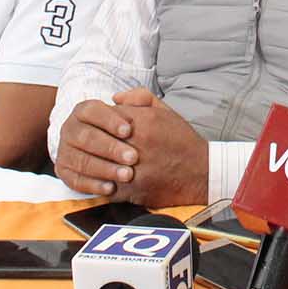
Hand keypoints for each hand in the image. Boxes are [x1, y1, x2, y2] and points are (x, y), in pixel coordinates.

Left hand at [52, 89, 207, 206]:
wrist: (201, 172)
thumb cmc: (181, 140)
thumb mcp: (164, 110)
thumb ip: (139, 97)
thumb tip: (114, 98)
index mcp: (142, 122)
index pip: (105, 116)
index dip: (98, 121)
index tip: (98, 124)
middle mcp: (136, 145)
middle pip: (97, 141)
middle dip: (90, 141)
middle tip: (86, 142)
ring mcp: (133, 169)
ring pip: (97, 165)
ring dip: (90, 163)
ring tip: (88, 160)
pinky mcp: (133, 191)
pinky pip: (105, 187)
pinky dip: (98, 184)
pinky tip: (98, 179)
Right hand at [54, 96, 140, 196]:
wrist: (114, 151)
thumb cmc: (128, 130)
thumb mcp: (138, 111)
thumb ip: (138, 99)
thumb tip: (122, 97)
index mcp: (84, 111)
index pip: (92, 111)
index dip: (109, 120)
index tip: (129, 130)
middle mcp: (70, 129)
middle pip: (86, 137)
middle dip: (110, 148)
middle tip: (133, 157)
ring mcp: (64, 151)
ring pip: (81, 160)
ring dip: (105, 169)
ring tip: (127, 174)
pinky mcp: (64, 172)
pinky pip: (76, 180)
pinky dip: (93, 185)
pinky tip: (111, 188)